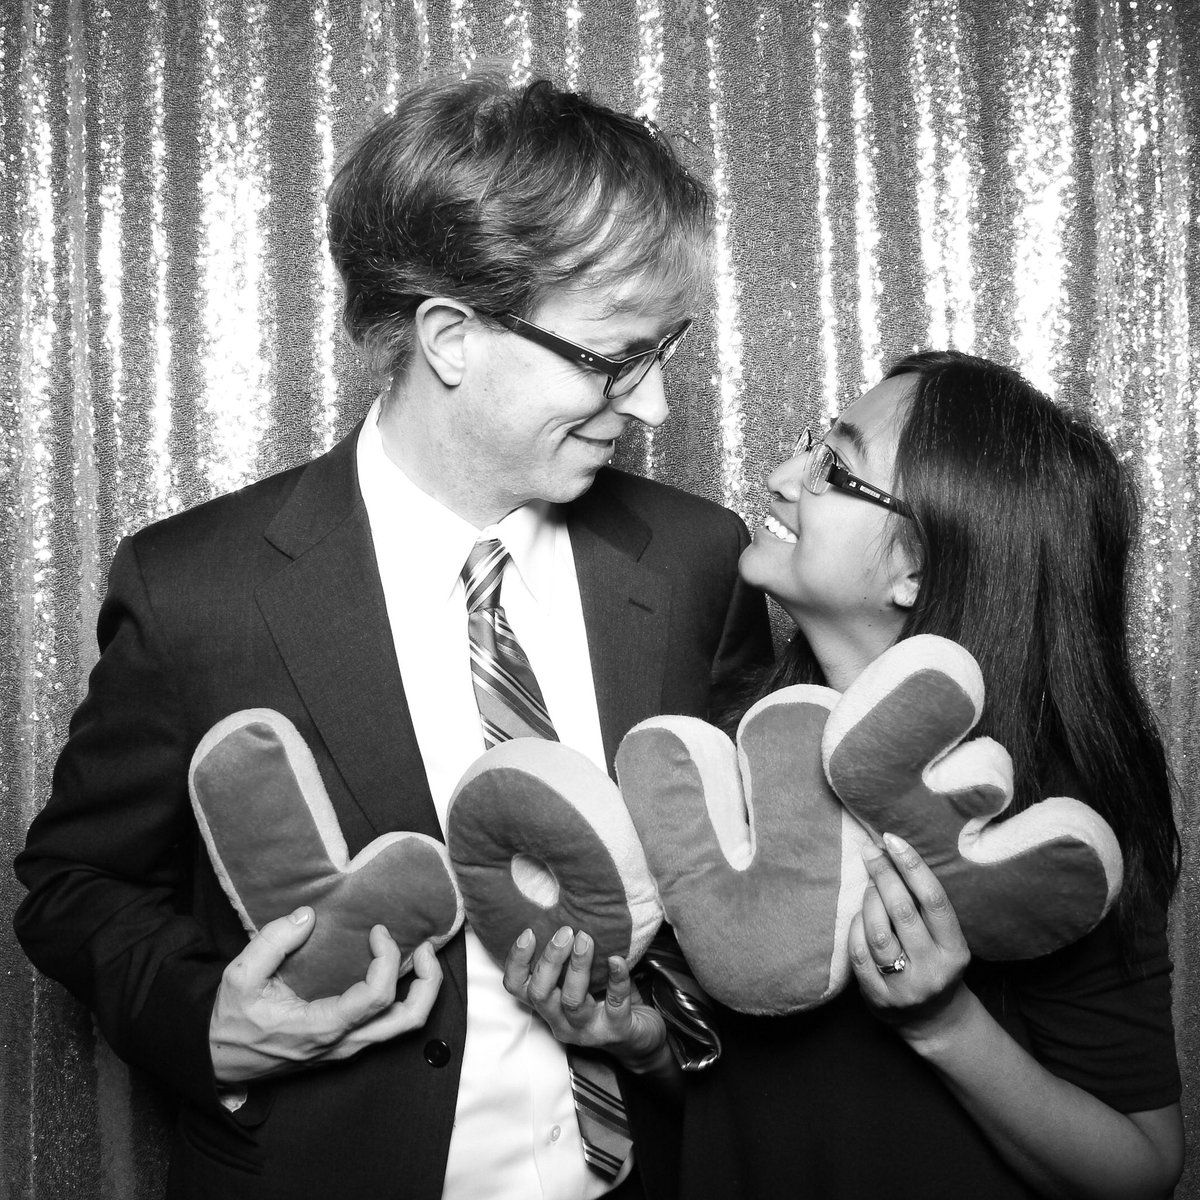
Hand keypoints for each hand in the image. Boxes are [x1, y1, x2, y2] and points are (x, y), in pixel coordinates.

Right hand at [209, 907, 442, 1083]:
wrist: (217, 1060)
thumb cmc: (230, 1020)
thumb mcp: (240, 976)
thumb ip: (273, 942)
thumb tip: (307, 916)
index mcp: (320, 1028)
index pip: (376, 997)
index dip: (387, 959)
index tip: (377, 931)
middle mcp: (342, 1043)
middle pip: (408, 1021)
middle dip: (428, 982)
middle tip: (425, 946)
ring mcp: (346, 1047)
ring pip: (403, 1028)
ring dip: (421, 991)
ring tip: (420, 957)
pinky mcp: (345, 1045)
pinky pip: (388, 1026)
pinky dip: (403, 998)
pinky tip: (396, 971)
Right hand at [503, 925, 667, 1072]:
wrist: (641, 1040)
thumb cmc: (605, 1001)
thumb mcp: (580, 981)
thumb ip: (567, 959)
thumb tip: (562, 914)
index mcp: (548, 1006)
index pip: (517, 988)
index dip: (517, 961)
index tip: (529, 932)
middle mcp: (560, 1021)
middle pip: (540, 994)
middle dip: (550, 959)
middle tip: (565, 931)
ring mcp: (587, 1030)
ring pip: (572, 1001)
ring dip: (578, 966)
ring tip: (586, 939)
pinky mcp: (616, 1031)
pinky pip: (615, 1004)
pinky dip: (617, 980)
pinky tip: (618, 959)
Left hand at [848, 833, 971, 1043]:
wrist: (933, 1021)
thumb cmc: (936, 964)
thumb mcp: (945, 939)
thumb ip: (925, 906)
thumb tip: (893, 852)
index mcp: (955, 951)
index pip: (934, 900)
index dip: (912, 866)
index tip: (893, 839)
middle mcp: (933, 970)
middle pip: (902, 912)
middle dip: (883, 875)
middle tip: (870, 851)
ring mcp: (904, 987)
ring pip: (877, 932)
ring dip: (868, 901)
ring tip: (868, 885)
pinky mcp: (878, 998)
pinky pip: (859, 953)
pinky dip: (855, 928)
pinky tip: (858, 916)